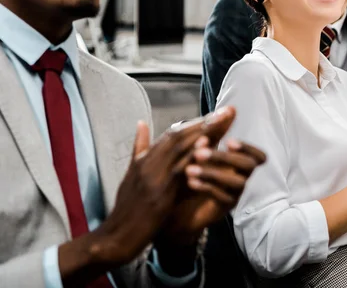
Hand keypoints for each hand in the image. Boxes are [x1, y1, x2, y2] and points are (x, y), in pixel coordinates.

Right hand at [92, 108, 235, 264]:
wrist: (115, 237)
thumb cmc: (126, 208)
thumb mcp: (131, 175)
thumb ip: (140, 149)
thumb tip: (142, 123)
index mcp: (144, 159)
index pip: (172, 133)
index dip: (196, 121)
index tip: (217, 113)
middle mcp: (148, 163)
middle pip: (180, 135)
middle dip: (205, 121)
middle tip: (227, 111)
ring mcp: (153, 178)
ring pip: (180, 148)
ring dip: (204, 133)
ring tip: (223, 121)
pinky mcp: (159, 195)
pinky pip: (179, 172)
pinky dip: (193, 157)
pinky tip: (208, 147)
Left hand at [157, 136, 265, 245]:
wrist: (177, 201)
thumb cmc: (191, 168)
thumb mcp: (199, 148)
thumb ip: (213, 132)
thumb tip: (229, 110)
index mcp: (239, 161)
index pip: (259, 156)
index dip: (248, 148)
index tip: (229, 141)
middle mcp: (242, 176)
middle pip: (248, 165)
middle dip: (224, 157)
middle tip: (199, 153)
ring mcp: (235, 193)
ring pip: (238, 183)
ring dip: (213, 173)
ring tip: (189, 169)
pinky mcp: (224, 207)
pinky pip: (222, 197)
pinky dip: (206, 187)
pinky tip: (190, 181)